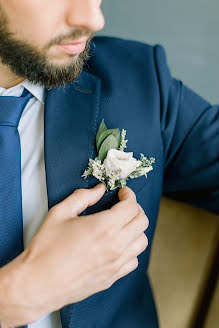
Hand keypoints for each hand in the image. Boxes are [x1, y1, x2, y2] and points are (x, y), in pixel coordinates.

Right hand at [0, 184, 148, 325]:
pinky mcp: (112, 278)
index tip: (122, 193)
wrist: (38, 283)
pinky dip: (131, 249)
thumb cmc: (46, 248)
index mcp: (104, 227)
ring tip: (123, 225)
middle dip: (135, 209)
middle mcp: (115, 246)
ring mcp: (115, 264)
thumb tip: (99, 190)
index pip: (132, 207)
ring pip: (141, 242)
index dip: (129, 196)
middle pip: (142, 222)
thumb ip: (83, 197)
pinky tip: (118, 245)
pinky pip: (133, 261)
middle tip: (124, 205)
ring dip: (136, 229)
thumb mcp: (60, 213)